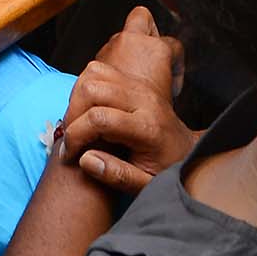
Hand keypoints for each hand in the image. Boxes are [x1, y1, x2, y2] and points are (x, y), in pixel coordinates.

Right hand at [58, 10, 195, 194]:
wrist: (187, 149)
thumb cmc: (167, 169)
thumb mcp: (146, 184)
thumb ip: (118, 176)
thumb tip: (85, 160)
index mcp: (148, 127)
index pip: (99, 119)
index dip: (75, 137)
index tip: (68, 156)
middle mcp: (144, 100)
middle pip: (92, 90)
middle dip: (71, 116)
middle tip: (70, 140)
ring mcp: (139, 86)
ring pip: (93, 74)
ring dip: (75, 99)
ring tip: (77, 125)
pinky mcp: (134, 81)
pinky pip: (99, 70)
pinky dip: (84, 87)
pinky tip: (86, 111)